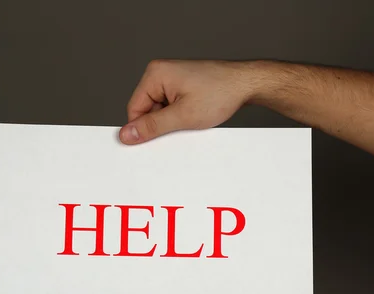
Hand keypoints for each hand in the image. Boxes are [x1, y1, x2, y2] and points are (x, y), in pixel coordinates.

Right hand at [119, 60, 253, 144]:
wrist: (247, 84)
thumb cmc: (220, 93)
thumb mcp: (182, 117)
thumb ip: (152, 127)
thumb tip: (126, 135)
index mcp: (155, 74)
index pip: (134, 109)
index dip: (144, 128)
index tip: (156, 141)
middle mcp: (160, 72)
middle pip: (146, 110)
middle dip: (161, 124)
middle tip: (180, 129)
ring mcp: (172, 78)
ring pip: (159, 110)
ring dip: (172, 121)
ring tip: (191, 120)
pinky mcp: (182, 85)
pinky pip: (170, 106)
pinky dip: (179, 116)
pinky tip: (194, 117)